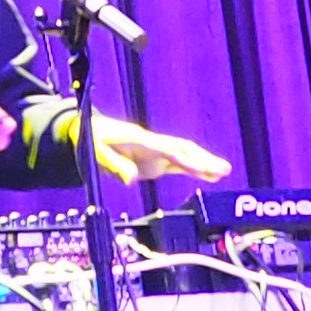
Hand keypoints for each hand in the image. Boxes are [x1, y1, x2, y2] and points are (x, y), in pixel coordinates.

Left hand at [92, 113, 236, 184]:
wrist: (86, 131)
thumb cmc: (91, 140)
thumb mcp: (96, 153)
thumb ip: (113, 164)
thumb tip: (130, 179)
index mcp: (139, 140)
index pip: (167, 150)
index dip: (184, 158)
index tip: (201, 167)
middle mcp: (152, 144)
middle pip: (183, 149)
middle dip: (203, 158)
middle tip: (224, 168)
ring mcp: (155, 152)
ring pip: (184, 155)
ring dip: (204, 163)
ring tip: (224, 171)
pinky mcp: (154, 161)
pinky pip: (178, 165)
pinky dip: (194, 169)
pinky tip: (208, 176)